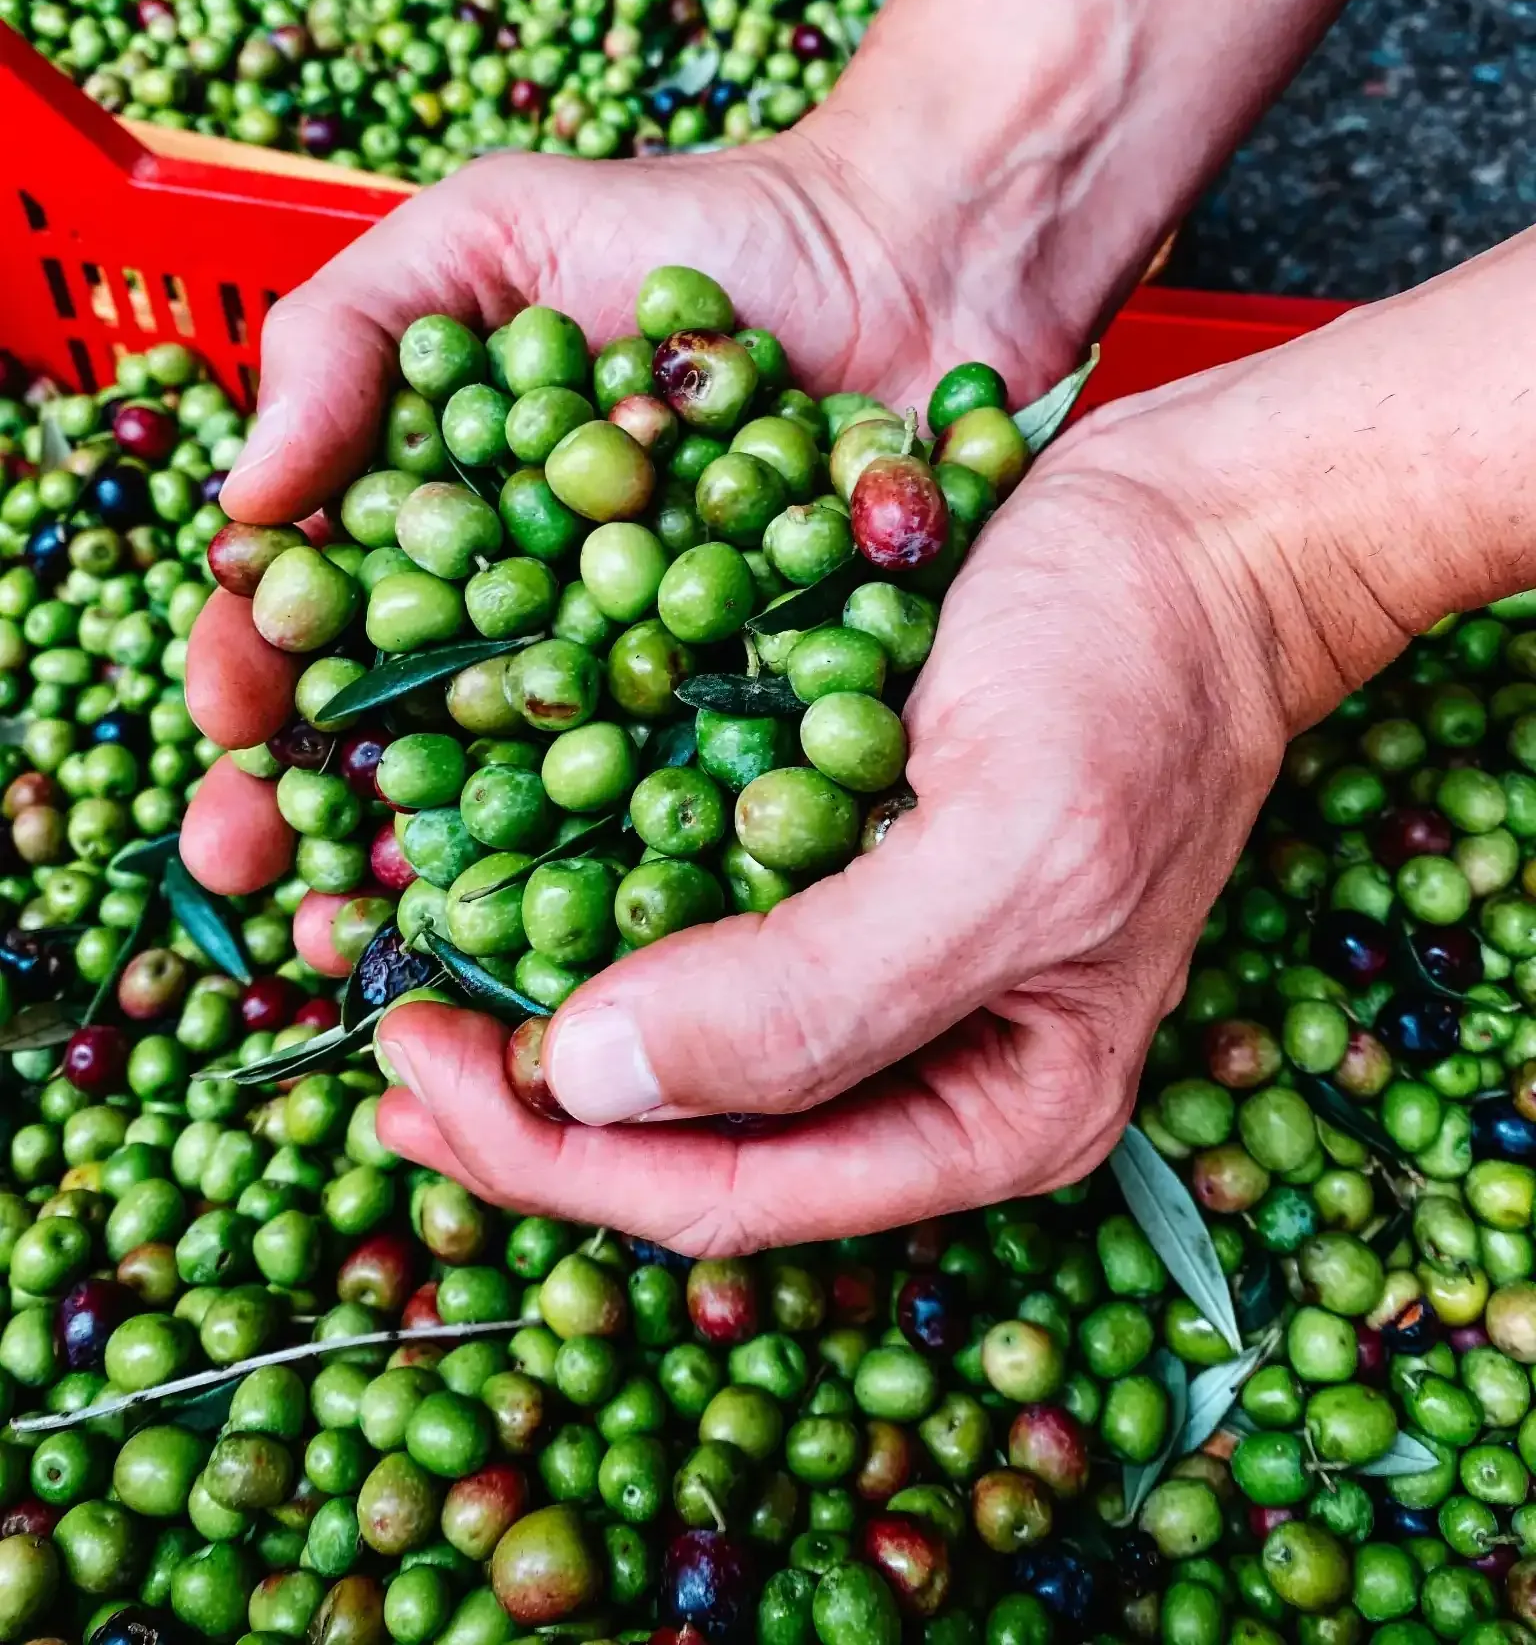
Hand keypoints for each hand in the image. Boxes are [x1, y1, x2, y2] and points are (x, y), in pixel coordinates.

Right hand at [181, 116, 1091, 899]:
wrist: (919, 253)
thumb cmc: (699, 227)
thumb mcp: (493, 230)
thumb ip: (348, 332)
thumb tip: (246, 499)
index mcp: (446, 525)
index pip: (319, 615)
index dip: (254, 675)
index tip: (224, 726)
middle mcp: (529, 623)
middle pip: (400, 737)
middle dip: (315, 818)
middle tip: (264, 882)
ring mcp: (645, 685)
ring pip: (528, 806)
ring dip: (449, 883)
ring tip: (390, 944)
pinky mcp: (762, 721)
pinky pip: (691, 805)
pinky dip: (634, 872)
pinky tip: (581, 934)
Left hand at [375, 398, 1296, 1252]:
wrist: (1199, 521)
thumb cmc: (1141, 676)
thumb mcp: (1009, 850)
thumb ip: (818, 998)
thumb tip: (591, 1089)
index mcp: (994, 1112)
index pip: (733, 1196)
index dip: (554, 1159)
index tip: (414, 1067)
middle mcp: (930, 1061)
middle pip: (690, 1139)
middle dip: (528, 1107)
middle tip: (385, 1031)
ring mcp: (888, 961)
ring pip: (680, 1039)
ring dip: (544, 1014)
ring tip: (417, 975)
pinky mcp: (852, 859)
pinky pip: (698, 921)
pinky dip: (591, 909)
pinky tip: (505, 870)